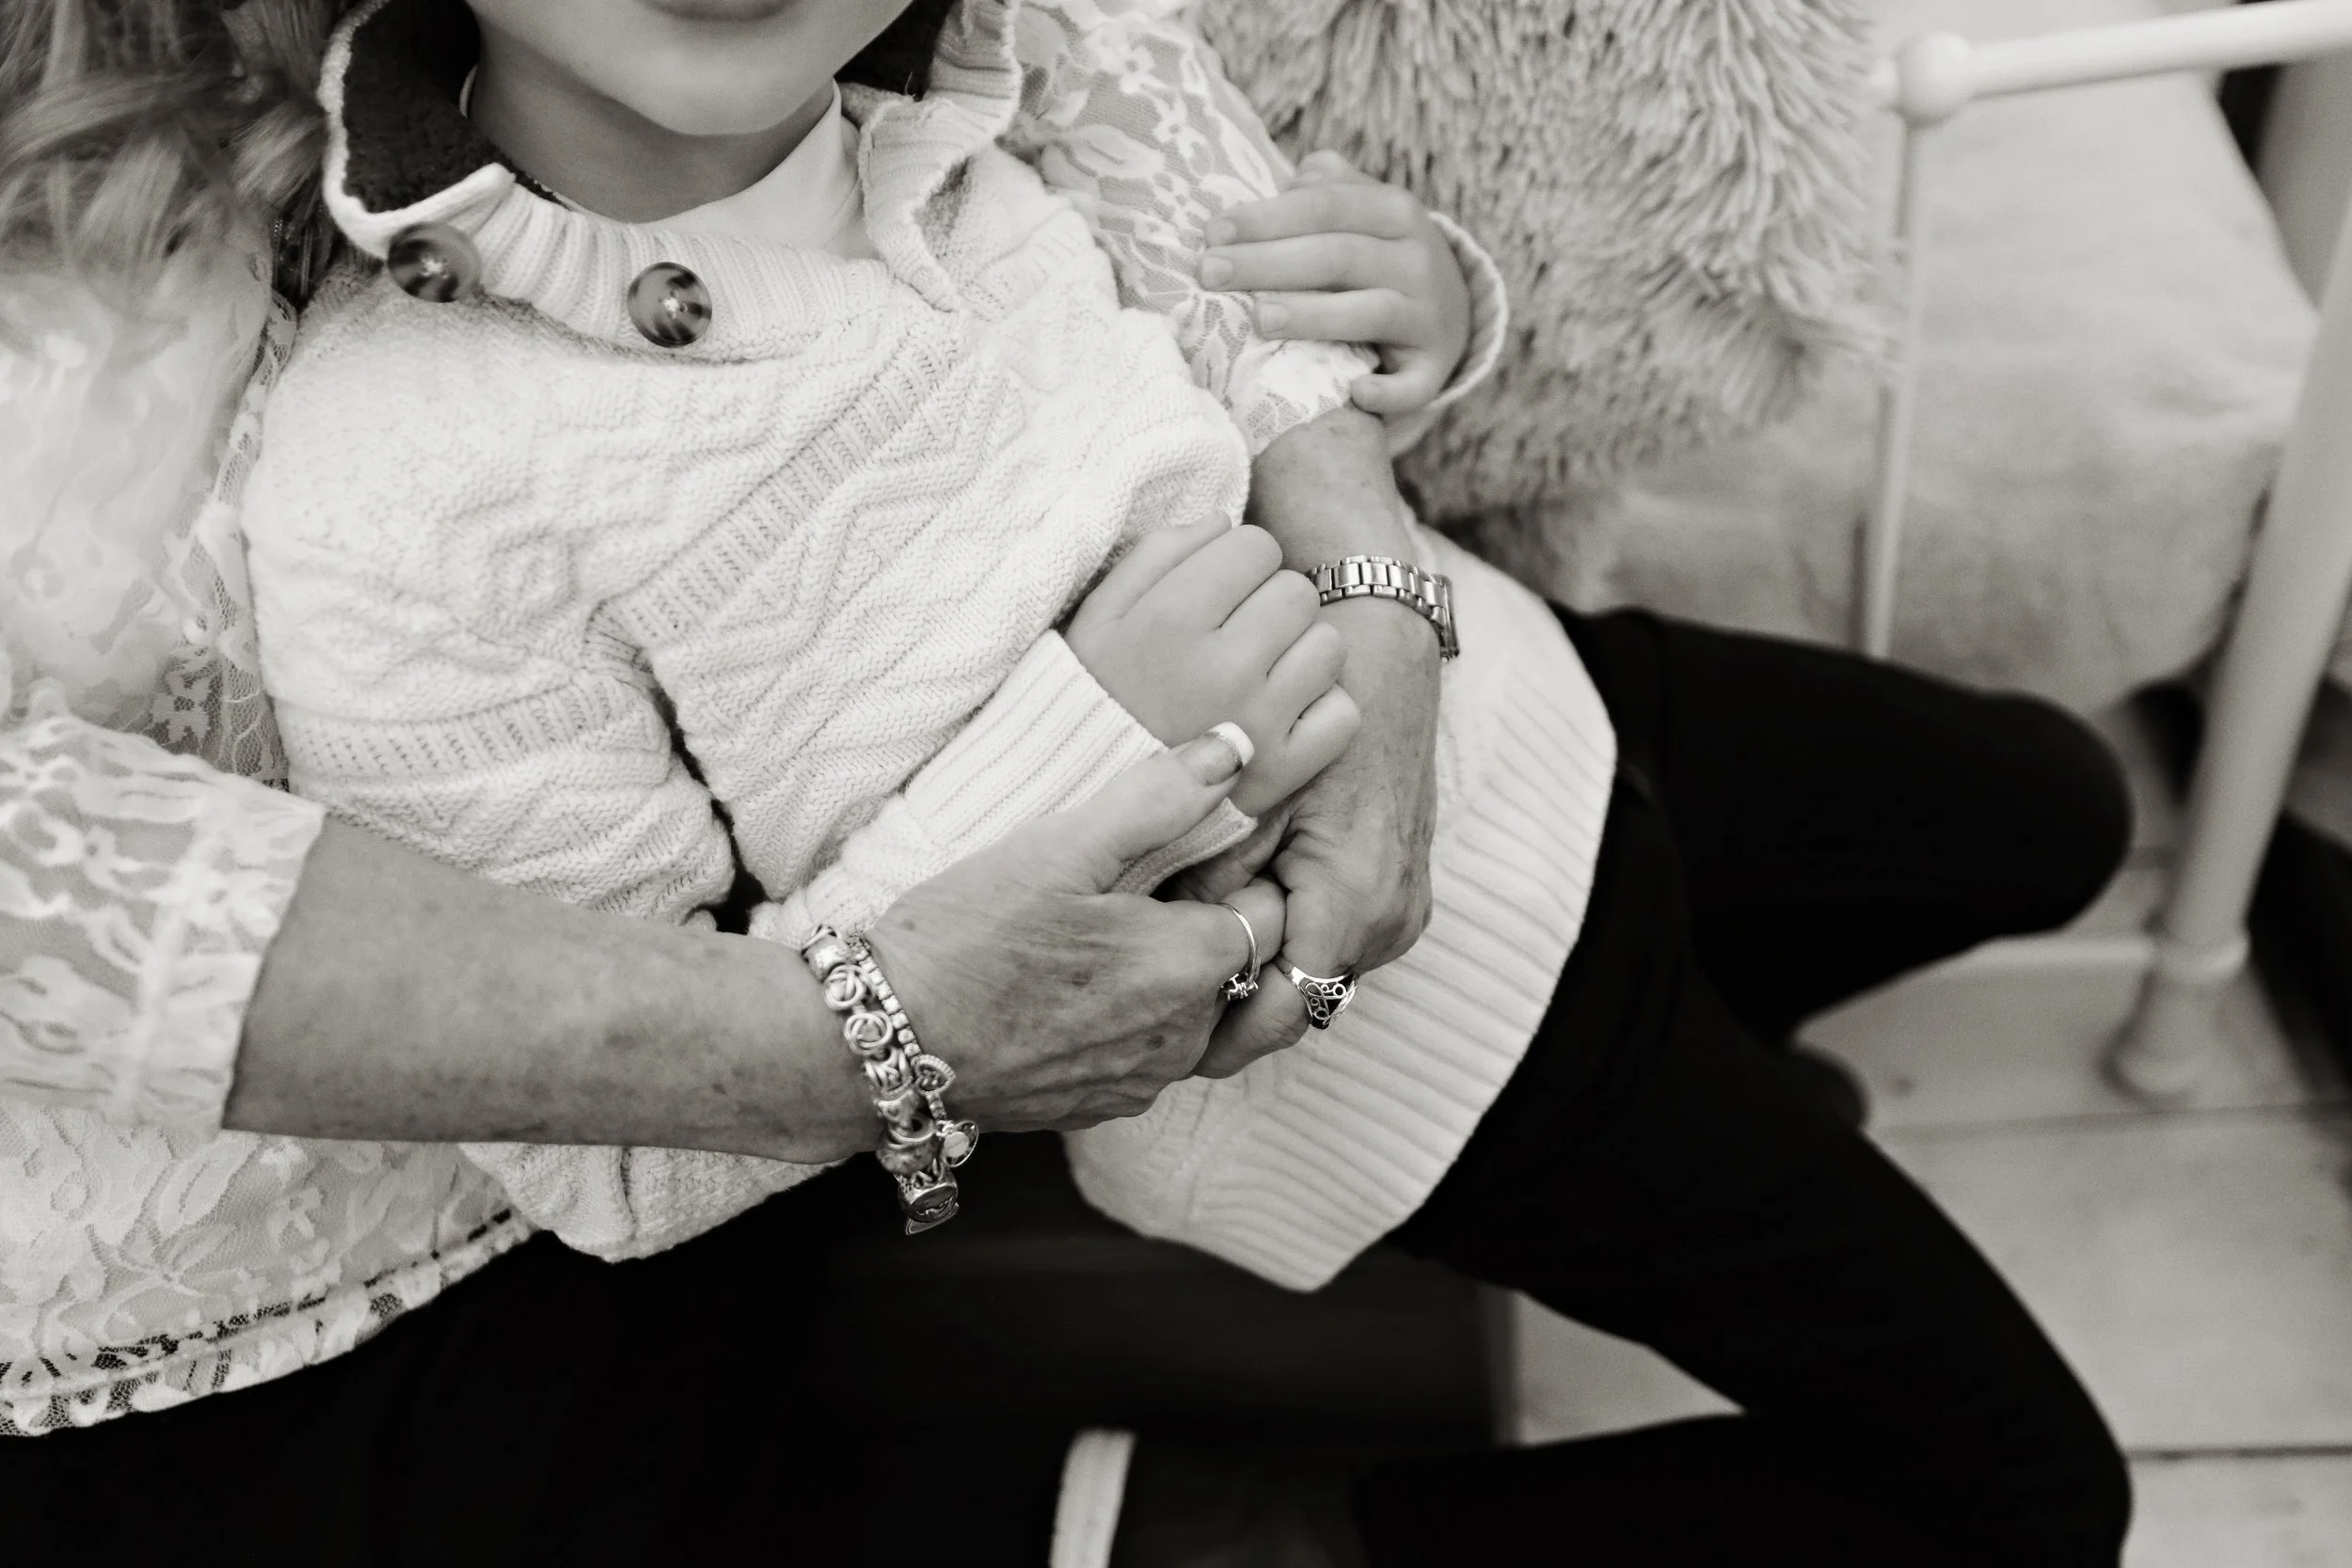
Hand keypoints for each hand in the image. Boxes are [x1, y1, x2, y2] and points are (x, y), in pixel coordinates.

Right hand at [864, 732, 1296, 1131]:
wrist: (877, 1045)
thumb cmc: (963, 940)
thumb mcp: (1058, 847)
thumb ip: (1159, 795)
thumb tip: (1235, 748)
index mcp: (1188, 969)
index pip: (1275, 913)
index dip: (1240, 874)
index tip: (1189, 853)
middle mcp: (1181, 1040)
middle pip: (1240, 969)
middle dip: (1211, 925)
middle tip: (1140, 885)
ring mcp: (1140, 1082)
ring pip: (1197, 1016)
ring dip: (1171, 975)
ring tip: (1102, 932)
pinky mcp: (1098, 1107)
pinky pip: (1147, 1055)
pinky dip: (1130, 1020)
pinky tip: (1072, 984)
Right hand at [1067, 521, 1360, 816]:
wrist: (1084, 796)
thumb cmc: (1095, 695)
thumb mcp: (1098, 616)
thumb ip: (1156, 554)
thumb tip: (1223, 520)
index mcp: (1173, 619)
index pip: (1257, 545)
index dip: (1239, 563)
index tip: (1217, 594)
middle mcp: (1223, 667)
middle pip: (1297, 590)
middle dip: (1270, 604)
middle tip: (1238, 636)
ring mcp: (1259, 722)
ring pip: (1329, 646)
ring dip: (1300, 653)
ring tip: (1259, 675)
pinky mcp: (1285, 770)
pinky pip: (1343, 713)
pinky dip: (1320, 710)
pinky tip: (1280, 714)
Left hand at [1187, 599, 1441, 1076]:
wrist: (1379, 644)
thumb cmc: (1307, 700)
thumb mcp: (1242, 791)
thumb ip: (1208, 878)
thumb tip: (1163, 947)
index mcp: (1354, 899)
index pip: (1282, 1012)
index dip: (1217, 1034)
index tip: (1159, 1043)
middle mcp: (1391, 918)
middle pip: (1302, 1006)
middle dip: (1233, 1011)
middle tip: (1155, 1018)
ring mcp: (1404, 908)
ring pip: (1318, 977)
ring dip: (1261, 979)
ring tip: (1183, 971)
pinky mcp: (1401, 890)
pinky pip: (1336, 944)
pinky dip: (1289, 945)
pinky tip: (1231, 926)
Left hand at [1198, 151, 1473, 418]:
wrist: (1450, 310)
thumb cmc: (1378, 255)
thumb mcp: (1363, 210)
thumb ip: (1325, 189)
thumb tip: (1284, 181)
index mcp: (1394, 210)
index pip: (1324, 206)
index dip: (1267, 218)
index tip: (1211, 233)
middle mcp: (1418, 258)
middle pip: (1338, 256)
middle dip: (1268, 263)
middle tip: (1209, 274)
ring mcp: (1428, 315)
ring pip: (1370, 312)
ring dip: (1313, 316)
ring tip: (1258, 319)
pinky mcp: (1434, 367)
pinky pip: (1413, 384)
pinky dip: (1388, 392)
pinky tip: (1355, 393)